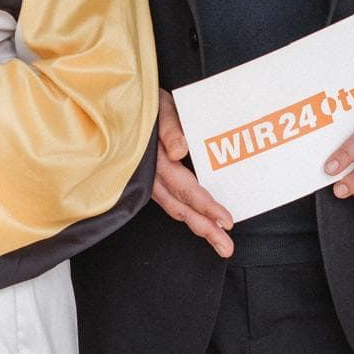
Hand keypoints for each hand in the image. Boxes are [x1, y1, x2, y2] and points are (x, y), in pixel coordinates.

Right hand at [150, 89, 233, 256]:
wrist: (126, 105)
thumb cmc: (151, 105)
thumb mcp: (162, 108)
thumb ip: (170, 127)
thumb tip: (179, 150)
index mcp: (158, 160)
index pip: (184, 188)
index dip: (205, 206)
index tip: (226, 221)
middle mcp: (152, 176)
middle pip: (181, 207)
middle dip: (205, 228)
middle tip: (226, 248)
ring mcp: (150, 180)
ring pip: (175, 208)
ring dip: (198, 225)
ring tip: (220, 244)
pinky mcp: (152, 180)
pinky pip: (170, 201)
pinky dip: (187, 213)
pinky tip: (200, 220)